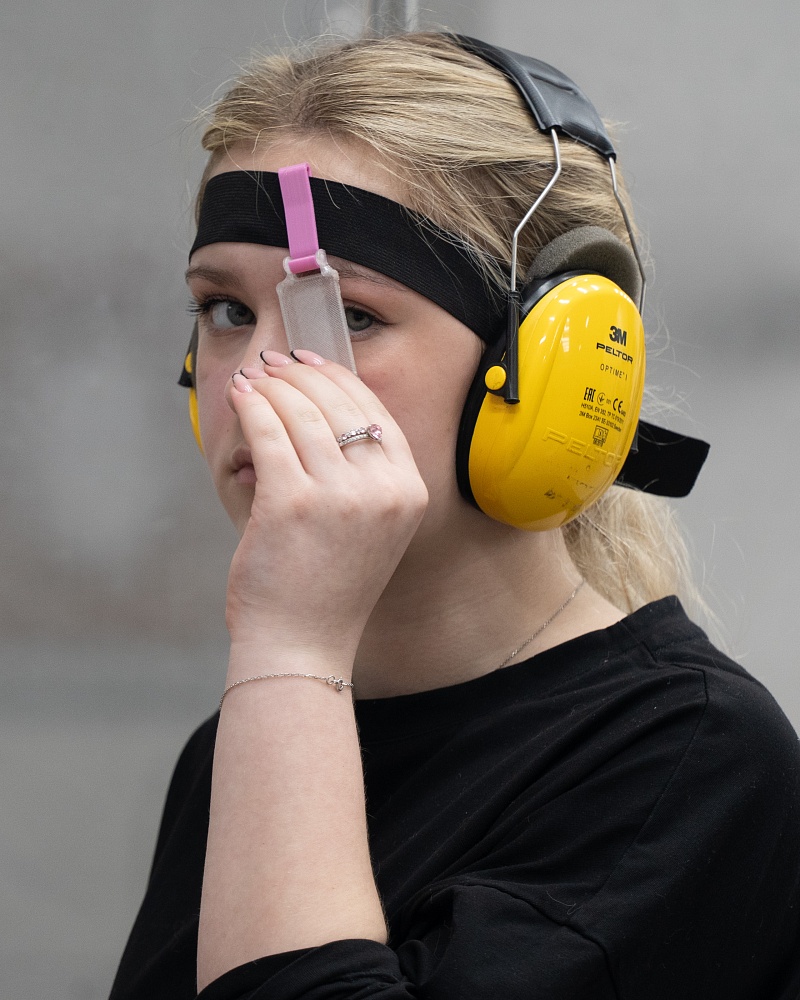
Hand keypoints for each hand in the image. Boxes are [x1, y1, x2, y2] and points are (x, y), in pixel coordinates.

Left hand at [225, 351, 427, 666]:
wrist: (303, 645)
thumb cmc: (327, 588)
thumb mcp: (369, 528)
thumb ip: (360, 475)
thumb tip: (316, 408)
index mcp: (408, 492)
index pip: (377, 413)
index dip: (339, 379)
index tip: (311, 362)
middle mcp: (383, 490)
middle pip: (340, 404)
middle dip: (300, 374)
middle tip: (274, 362)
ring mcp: (340, 496)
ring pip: (302, 413)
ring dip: (272, 386)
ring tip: (252, 378)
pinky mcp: (292, 503)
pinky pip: (269, 434)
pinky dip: (251, 408)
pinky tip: (240, 397)